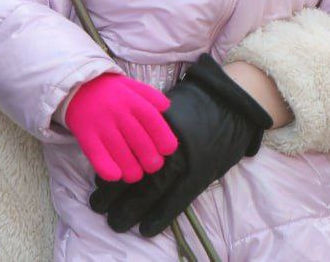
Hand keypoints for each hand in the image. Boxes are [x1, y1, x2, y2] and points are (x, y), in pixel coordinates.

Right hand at [65, 74, 178, 183]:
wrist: (76, 88)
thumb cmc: (109, 91)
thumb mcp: (131, 85)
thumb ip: (151, 95)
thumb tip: (167, 107)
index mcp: (132, 100)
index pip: (153, 121)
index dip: (164, 139)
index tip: (167, 150)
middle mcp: (118, 113)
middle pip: (141, 143)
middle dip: (152, 161)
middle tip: (152, 165)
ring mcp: (101, 126)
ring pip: (122, 156)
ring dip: (133, 171)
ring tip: (136, 172)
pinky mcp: (86, 137)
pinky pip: (99, 159)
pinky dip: (109, 171)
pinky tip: (116, 175)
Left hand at [89, 54, 272, 236]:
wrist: (231, 101)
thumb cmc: (195, 102)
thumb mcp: (167, 110)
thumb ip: (149, 129)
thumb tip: (123, 150)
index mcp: (155, 128)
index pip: (129, 155)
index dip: (112, 174)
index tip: (98, 186)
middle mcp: (168, 145)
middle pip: (136, 174)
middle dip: (115, 195)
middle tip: (98, 207)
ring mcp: (186, 161)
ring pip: (153, 190)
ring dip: (132, 208)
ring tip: (116, 221)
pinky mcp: (201, 173)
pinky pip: (178, 200)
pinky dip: (161, 216)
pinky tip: (147, 228)